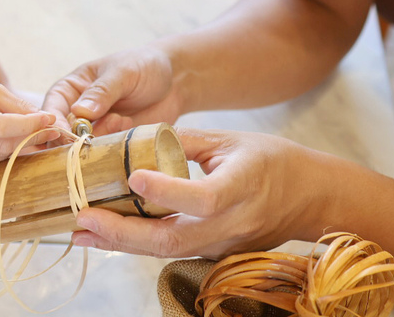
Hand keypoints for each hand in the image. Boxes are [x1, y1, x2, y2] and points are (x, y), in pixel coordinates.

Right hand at [0, 77, 55, 171]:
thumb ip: (15, 105)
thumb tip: (44, 119)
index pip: (0, 125)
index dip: (29, 125)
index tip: (50, 119)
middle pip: (2, 144)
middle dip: (31, 138)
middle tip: (51, 131)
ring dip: (20, 146)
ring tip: (34, 134)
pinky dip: (4, 152)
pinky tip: (6, 141)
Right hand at [42, 44, 182, 135]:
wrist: (176, 81)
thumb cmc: (145, 66)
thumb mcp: (124, 72)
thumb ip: (102, 90)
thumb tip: (79, 111)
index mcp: (72, 88)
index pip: (52, 108)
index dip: (55, 123)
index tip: (65, 134)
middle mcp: (78, 111)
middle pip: (62, 135)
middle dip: (76, 138)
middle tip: (95, 133)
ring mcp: (96, 129)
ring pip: (83, 148)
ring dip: (99, 141)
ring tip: (122, 120)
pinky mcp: (113, 143)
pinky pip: (105, 154)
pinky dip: (114, 147)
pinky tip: (129, 126)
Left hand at [71, 128, 318, 259]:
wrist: (311, 198)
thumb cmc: (273, 160)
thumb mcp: (232, 139)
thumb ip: (186, 142)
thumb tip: (138, 139)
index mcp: (242, 187)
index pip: (202, 198)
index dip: (166, 192)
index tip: (132, 178)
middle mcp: (232, 225)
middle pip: (172, 240)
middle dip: (122, 233)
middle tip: (83, 220)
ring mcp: (224, 246)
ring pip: (167, 252)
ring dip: (122, 242)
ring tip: (82, 232)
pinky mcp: (217, 255)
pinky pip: (173, 251)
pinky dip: (139, 243)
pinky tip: (110, 233)